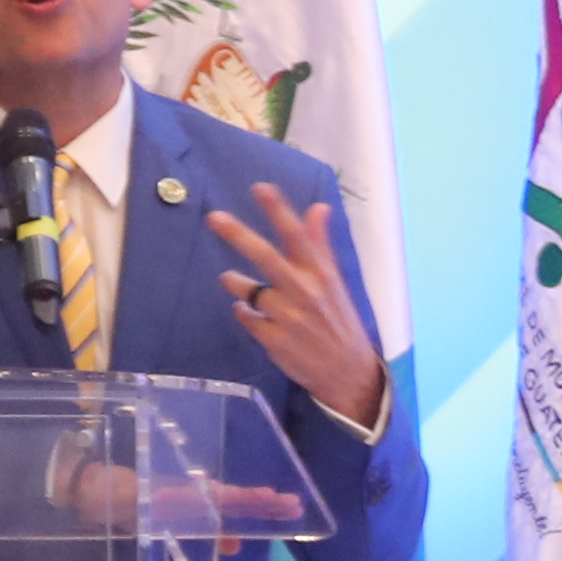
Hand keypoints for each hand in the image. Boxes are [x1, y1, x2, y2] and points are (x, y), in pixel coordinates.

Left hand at [212, 181, 386, 429]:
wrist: (347, 372)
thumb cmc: (338, 320)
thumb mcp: (334, 282)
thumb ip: (320, 244)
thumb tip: (319, 207)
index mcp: (321, 275)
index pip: (298, 237)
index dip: (279, 211)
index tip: (260, 187)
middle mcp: (305, 293)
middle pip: (267, 258)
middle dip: (239, 236)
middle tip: (213, 217)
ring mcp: (289, 318)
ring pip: (249, 291)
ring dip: (236, 283)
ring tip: (232, 281)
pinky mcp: (275, 341)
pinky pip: (246, 317)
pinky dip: (244, 312)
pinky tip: (252, 314)